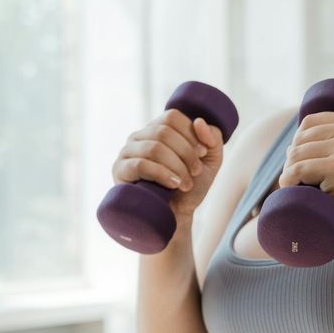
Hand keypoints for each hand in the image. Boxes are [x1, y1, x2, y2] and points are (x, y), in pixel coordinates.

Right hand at [112, 110, 224, 225]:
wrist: (177, 216)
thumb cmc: (191, 186)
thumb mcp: (211, 161)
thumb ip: (213, 138)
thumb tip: (199, 121)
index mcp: (158, 129)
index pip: (172, 117)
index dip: (191, 134)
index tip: (202, 153)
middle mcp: (140, 137)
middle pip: (164, 132)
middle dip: (186, 153)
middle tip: (197, 171)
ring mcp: (127, 152)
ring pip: (153, 148)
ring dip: (177, 166)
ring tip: (187, 184)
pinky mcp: (120, 170)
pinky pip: (139, 164)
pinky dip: (162, 174)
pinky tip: (174, 185)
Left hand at [278, 111, 333, 252]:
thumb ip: (331, 146)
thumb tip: (291, 142)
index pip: (309, 122)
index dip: (299, 145)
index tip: (308, 169)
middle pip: (301, 137)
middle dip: (293, 161)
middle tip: (304, 185)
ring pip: (296, 153)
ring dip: (289, 174)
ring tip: (304, 191)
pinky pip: (297, 169)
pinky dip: (289, 183)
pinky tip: (295, 194)